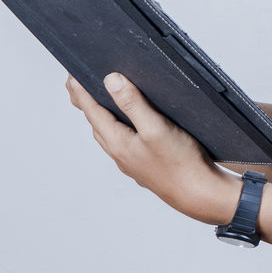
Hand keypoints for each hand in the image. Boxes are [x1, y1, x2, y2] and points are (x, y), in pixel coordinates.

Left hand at [66, 73, 239, 225]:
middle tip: (76, 84)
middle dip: (85, 102)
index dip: (81, 92)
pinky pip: (121, 142)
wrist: (200, 195)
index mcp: (118, 143)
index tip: (71, 76)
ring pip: (108, 134)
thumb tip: (111, 81)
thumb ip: (133, 104)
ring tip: (97, 101)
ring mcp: (131, 162)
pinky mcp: (144, 165)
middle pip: (96, 123)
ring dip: (99, 116)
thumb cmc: (181, 163)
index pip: (93, 112)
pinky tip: (126, 126)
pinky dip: (115, 127)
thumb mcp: (156, 128)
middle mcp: (120, 154)